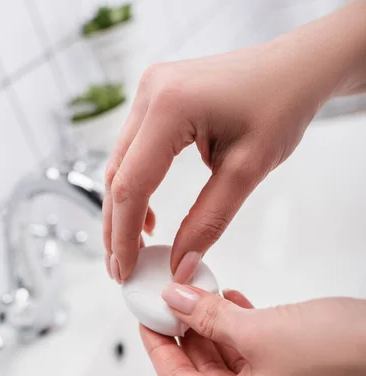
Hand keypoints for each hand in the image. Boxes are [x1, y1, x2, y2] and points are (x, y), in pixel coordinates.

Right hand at [103, 4, 365, 282]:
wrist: (295, 69)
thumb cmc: (281, 106)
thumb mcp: (246, 171)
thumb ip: (208, 222)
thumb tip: (180, 264)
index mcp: (170, 107)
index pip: (131, 185)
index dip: (125, 236)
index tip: (126, 272)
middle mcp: (150, 92)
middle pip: (116, 176)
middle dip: (116, 228)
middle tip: (120, 270)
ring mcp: (149, 91)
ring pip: (120, 164)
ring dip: (123, 209)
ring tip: (132, 250)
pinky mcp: (156, 97)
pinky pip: (134, 150)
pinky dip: (135, 186)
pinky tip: (149, 215)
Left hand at [140, 286, 365, 375]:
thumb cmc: (346, 361)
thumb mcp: (261, 331)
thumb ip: (209, 317)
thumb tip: (177, 301)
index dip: (157, 345)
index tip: (145, 316)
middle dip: (188, 333)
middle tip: (174, 299)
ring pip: (231, 371)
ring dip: (217, 332)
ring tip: (206, 296)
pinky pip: (257, 369)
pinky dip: (244, 339)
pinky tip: (238, 308)